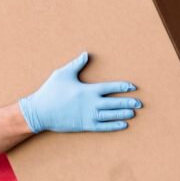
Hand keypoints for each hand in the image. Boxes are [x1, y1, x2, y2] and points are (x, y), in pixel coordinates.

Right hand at [17, 52, 141, 133]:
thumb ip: (76, 64)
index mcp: (88, 90)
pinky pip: (103, 127)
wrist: (40, 112)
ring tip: (133, 112)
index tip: (133, 87)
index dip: (123, 87)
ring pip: (111, 115)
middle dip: (128, 102)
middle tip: (139, 103)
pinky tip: (123, 125)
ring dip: (123, 113)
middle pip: (114, 102)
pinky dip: (114, 126)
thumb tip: (86, 53)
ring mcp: (89, 116)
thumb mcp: (62, 74)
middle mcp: (91, 103)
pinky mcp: (85, 126)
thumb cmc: (50, 91)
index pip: (110, 87)